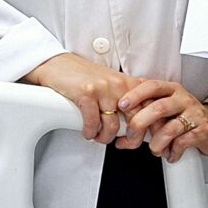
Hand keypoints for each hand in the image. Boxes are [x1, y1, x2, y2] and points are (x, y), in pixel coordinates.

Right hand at [24, 52, 143, 145]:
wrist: (57, 64)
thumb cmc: (83, 76)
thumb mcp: (111, 84)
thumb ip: (126, 99)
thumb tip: (138, 124)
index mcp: (129, 83)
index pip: (150, 109)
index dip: (148, 128)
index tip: (140, 138)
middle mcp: (119, 84)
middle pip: (136, 120)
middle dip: (131, 138)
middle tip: (123, 144)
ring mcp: (103, 88)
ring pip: (113, 126)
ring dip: (105, 137)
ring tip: (98, 137)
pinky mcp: (86, 93)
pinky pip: (93, 122)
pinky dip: (90, 132)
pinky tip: (87, 132)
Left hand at [117, 78, 207, 162]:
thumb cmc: (186, 118)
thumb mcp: (167, 107)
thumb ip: (147, 110)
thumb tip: (121, 129)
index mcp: (171, 90)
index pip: (151, 86)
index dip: (135, 95)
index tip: (122, 105)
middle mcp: (183, 99)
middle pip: (158, 108)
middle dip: (140, 124)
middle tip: (132, 136)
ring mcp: (194, 114)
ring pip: (169, 129)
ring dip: (156, 143)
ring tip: (155, 149)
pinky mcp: (202, 131)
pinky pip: (181, 143)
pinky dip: (172, 152)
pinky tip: (170, 154)